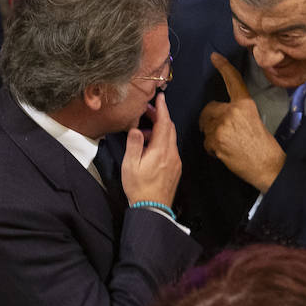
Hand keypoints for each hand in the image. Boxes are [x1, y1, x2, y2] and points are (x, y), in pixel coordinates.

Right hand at [122, 91, 180, 205]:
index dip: (162, 108)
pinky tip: (150, 146)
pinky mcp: (175, 168)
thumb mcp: (130, 165)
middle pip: (169, 128)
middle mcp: (172, 153)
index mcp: (160, 150)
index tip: (160, 97)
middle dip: (160, 116)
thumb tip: (137, 128)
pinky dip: (162, 141)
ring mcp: (175, 161)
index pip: (164, 123)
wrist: (153, 209)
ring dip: (160, 129)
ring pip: (171, 138)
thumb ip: (134, 144)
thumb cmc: (139, 188)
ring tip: (144, 131)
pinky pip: (171, 148)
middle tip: (148, 110)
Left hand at [198, 53, 286, 191]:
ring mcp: (222, 126)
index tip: (215, 56)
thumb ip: (236, 112)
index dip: (223, 67)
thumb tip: (219, 112)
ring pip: (206, 126)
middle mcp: (232, 111)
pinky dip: (212, 148)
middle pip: (209, 109)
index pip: (232, 81)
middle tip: (223, 132)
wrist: (266, 166)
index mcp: (245, 104)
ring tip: (227, 144)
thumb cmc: (263, 145)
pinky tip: (224, 152)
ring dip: (212, 135)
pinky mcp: (215, 141)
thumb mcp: (254, 119)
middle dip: (211, 119)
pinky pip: (206, 141)